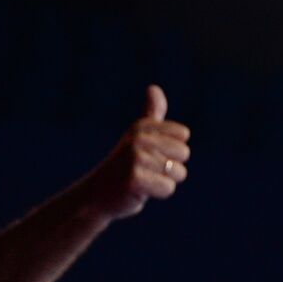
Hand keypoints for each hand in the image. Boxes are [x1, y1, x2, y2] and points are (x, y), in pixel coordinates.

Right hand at [81, 85, 191, 219]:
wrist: (98, 194)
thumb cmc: (124, 165)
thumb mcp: (137, 135)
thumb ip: (151, 114)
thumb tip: (154, 87)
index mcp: (142, 127)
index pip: (183, 135)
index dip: (173, 149)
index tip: (152, 153)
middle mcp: (138, 139)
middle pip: (184, 153)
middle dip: (171, 167)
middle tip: (148, 170)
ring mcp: (135, 158)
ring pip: (178, 172)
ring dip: (164, 181)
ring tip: (145, 179)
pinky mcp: (135, 179)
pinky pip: (168, 188)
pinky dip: (158, 193)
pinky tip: (141, 191)